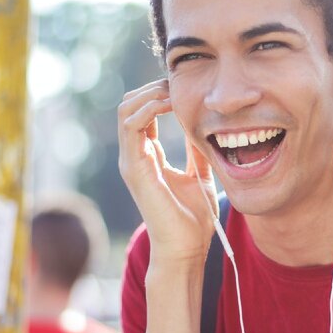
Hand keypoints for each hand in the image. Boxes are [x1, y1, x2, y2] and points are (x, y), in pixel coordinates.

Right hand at [118, 79, 219, 264]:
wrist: (185, 249)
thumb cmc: (192, 219)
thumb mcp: (199, 174)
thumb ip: (197, 151)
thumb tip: (205, 127)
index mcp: (148, 156)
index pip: (144, 113)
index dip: (161, 94)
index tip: (186, 87)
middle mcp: (135, 155)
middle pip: (130, 105)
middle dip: (153, 87)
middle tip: (180, 83)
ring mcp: (131, 161)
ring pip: (127, 109)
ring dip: (150, 93)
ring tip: (174, 90)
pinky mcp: (134, 168)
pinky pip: (132, 126)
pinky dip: (149, 108)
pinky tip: (170, 104)